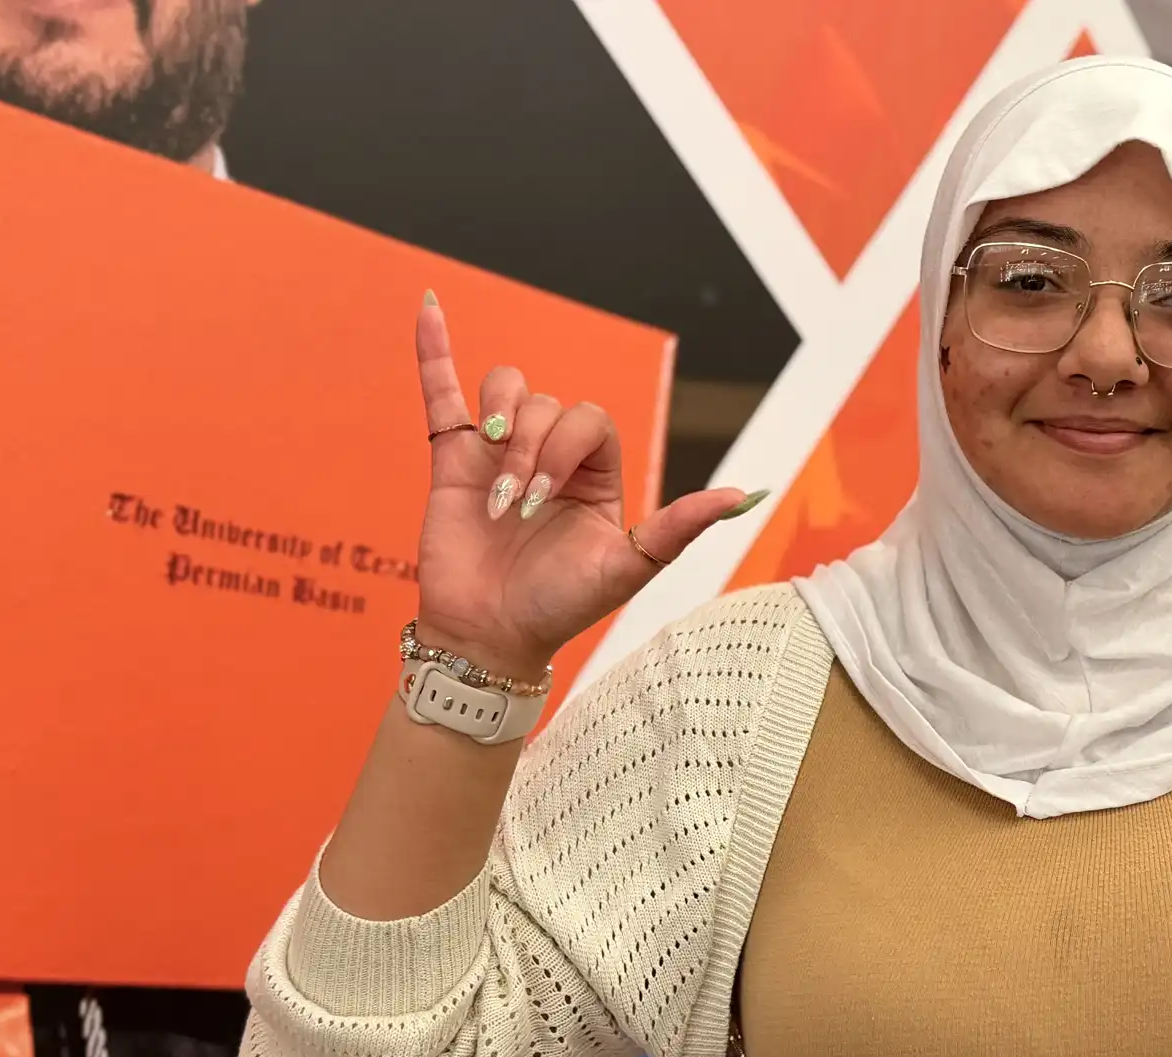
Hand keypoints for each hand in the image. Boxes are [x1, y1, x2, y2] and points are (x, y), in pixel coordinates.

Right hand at [408, 293, 759, 675]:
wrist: (488, 634)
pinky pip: (442, 392)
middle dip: (532, 450)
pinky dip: (434, 349)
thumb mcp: (626, 569)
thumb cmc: (559, 606)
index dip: (566, 447)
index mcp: (595, 474)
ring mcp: (498, 452)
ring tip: (492, 481)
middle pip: (545, 404)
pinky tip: (429, 308)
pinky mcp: (451, 457)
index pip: (589, 420)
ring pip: (505, 389)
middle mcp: (549, 456)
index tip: (544, 501)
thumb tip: (742, 497)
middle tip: (518, 509)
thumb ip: (679, 529)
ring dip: (500, 422)